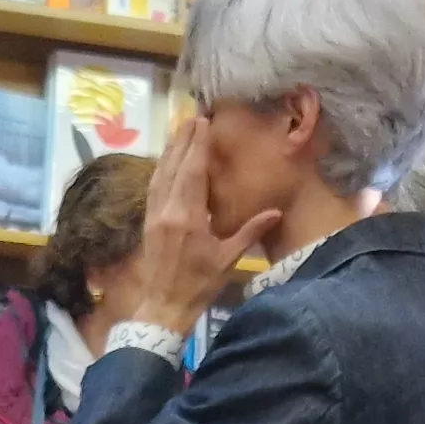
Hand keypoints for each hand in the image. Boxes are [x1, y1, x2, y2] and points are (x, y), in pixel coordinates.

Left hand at [111, 113, 281, 332]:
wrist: (164, 307)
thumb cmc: (200, 285)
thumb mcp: (229, 259)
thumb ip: (250, 231)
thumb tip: (276, 212)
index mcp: (188, 217)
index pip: (193, 171)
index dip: (198, 145)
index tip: (203, 122)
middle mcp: (167, 209)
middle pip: (174, 166)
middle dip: (184, 139)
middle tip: (193, 116)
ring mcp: (154, 214)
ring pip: (160, 173)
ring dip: (171, 150)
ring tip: (180, 130)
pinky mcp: (148, 221)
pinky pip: (154, 187)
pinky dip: (162, 168)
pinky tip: (167, 160)